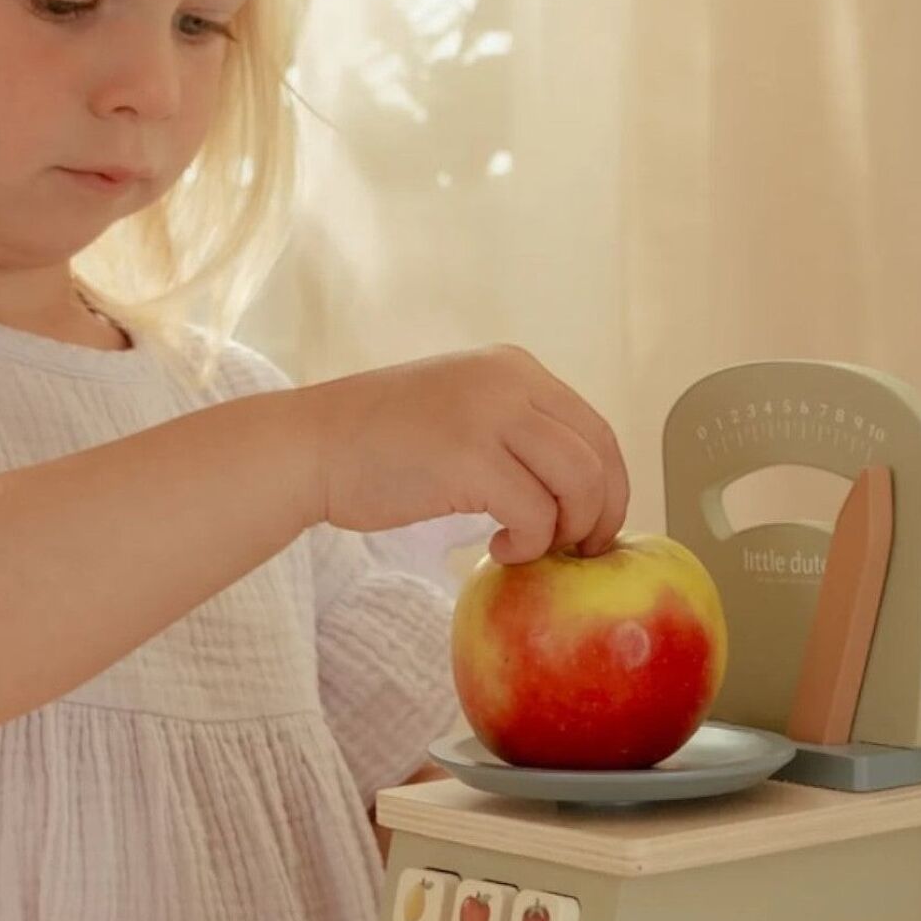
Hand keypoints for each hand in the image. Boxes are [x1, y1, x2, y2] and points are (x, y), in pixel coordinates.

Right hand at [303, 345, 628, 565]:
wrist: (310, 446)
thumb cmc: (380, 444)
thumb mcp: (463, 413)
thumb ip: (516, 432)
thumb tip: (580, 490)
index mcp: (514, 368)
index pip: (596, 429)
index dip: (610, 486)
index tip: (595, 527)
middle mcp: (510, 381)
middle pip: (599, 454)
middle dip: (601, 513)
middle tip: (579, 551)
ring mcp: (489, 415)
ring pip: (579, 483)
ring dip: (567, 530)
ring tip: (533, 548)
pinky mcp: (468, 458)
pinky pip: (535, 513)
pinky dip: (528, 544)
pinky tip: (496, 549)